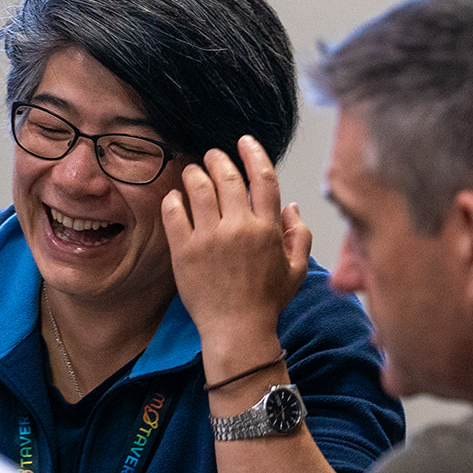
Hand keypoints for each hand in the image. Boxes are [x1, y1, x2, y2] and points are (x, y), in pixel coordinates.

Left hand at [162, 135, 311, 353]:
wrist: (237, 331)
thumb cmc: (266, 302)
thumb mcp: (295, 270)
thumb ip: (298, 235)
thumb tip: (291, 206)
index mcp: (267, 229)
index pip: (263, 178)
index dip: (253, 153)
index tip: (244, 142)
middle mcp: (239, 228)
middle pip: (226, 177)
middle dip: (217, 158)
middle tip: (211, 155)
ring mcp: (210, 238)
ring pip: (199, 188)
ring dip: (194, 173)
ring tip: (191, 171)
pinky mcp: (185, 251)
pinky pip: (174, 213)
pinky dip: (174, 199)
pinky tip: (175, 197)